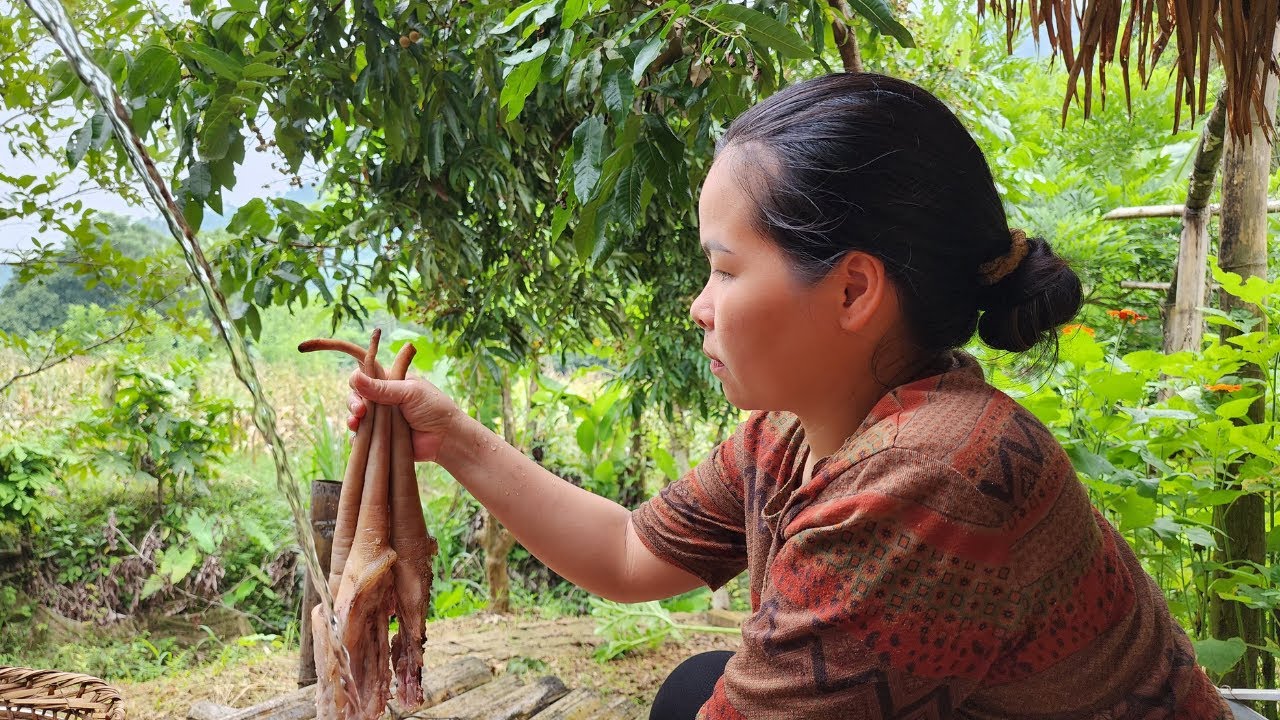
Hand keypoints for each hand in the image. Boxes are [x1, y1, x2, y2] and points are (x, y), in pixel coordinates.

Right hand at [347, 371, 461, 461]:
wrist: (446, 439)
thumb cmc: (434, 409)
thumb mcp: (409, 392)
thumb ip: (382, 388)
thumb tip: (355, 377)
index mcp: (391, 383)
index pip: (365, 377)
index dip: (357, 382)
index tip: (357, 389)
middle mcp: (383, 401)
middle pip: (356, 398)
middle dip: (353, 403)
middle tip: (359, 411)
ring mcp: (381, 420)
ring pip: (357, 418)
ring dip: (352, 420)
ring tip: (355, 424)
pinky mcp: (381, 438)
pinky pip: (363, 439)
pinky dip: (358, 439)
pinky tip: (359, 440)